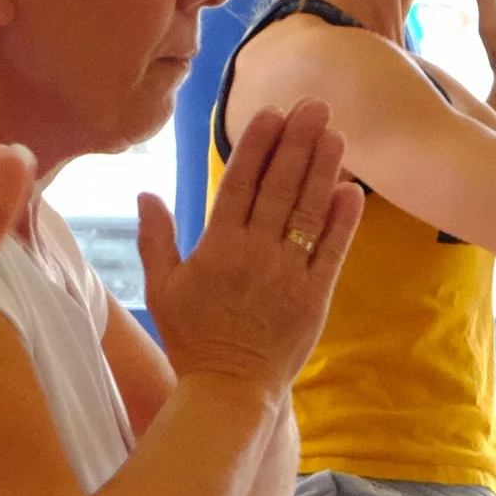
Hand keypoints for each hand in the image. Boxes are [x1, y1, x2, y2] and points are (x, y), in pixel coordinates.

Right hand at [137, 97, 362, 396]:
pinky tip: (351, 189)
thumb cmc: (192, 340)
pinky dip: (343, 220)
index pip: (239, 183)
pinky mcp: (314, 297)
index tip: (272, 111)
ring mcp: (288, 274)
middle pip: (279, 187)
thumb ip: (155, 239)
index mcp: (217, 247)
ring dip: (323, 169)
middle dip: (298, 142)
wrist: (228, 391)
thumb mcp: (162, 289)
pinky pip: (332, 251)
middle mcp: (255, 254)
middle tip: (315, 104)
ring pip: (308, 212)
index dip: (258, 144)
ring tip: (335, 133)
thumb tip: (145, 194)